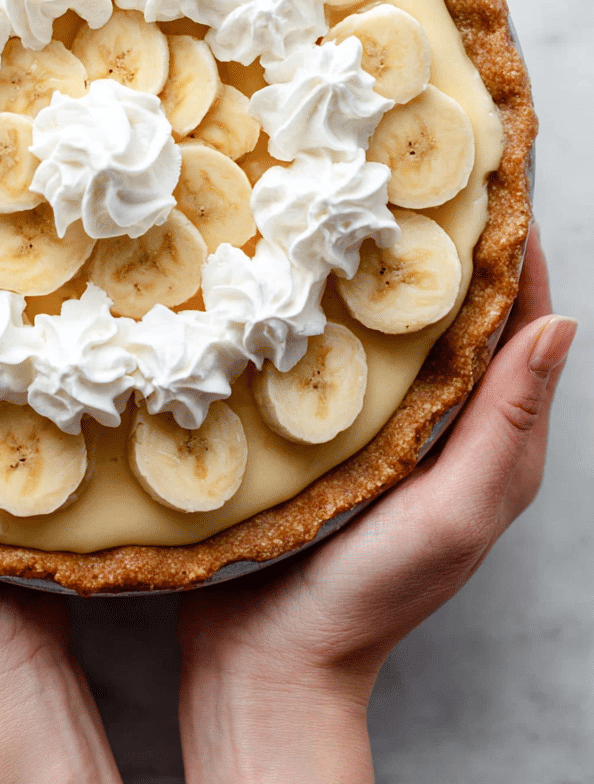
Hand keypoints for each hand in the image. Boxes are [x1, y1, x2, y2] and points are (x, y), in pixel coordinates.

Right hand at [177, 226, 575, 783]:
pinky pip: (337, 355)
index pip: (522, 324)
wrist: (268, 659)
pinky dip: (331, 310)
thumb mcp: (455, 513)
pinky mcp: (321, 431)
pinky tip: (297, 275)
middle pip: (460, 314)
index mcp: (489, 439)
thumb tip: (561, 325)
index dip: (518, 250)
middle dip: (448, 244)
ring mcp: (378, 427)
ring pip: (394, 327)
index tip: (495, 174)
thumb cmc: (369, 597)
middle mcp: (440, 424)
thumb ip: (507, 426)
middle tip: (416, 170)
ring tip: (356, 204)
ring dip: (386, 269)